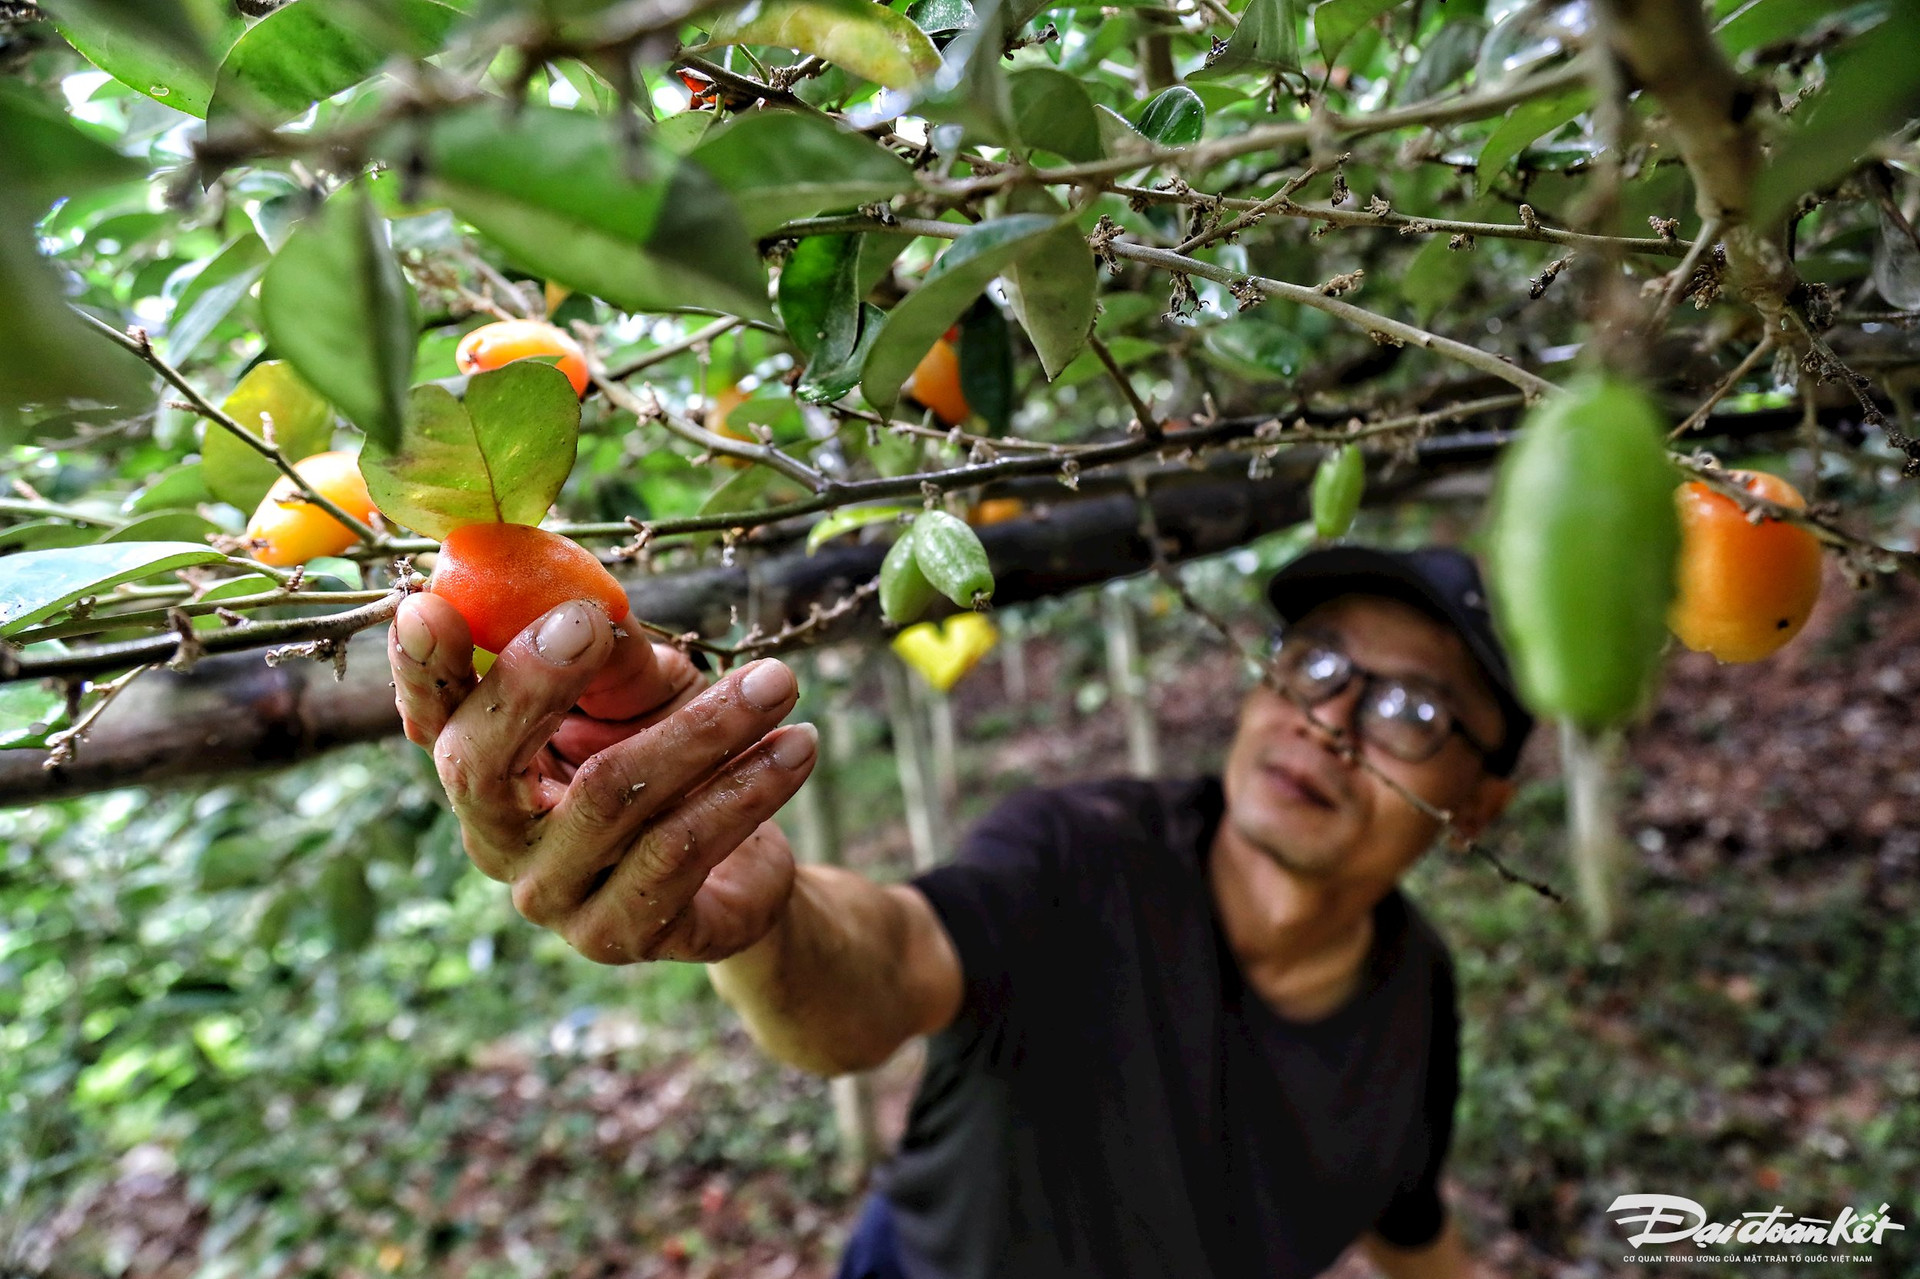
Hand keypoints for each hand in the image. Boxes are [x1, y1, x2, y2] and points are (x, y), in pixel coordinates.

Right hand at [388, 591, 816, 963]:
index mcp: (483, 765)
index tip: (430, 604)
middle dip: (535, 685)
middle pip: (483, 767)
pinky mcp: (618, 935)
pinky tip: (799, 745)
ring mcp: (551, 896)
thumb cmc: (675, 755)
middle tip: (594, 623)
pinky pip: (679, 851)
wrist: (745, 860)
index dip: (419, 667)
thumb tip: (596, 616)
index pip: (430, 717)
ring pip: (612, 797)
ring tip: (779, 681)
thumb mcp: (645, 695)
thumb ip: (613, 663)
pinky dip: (746, 789)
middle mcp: (496, 837)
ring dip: (706, 728)